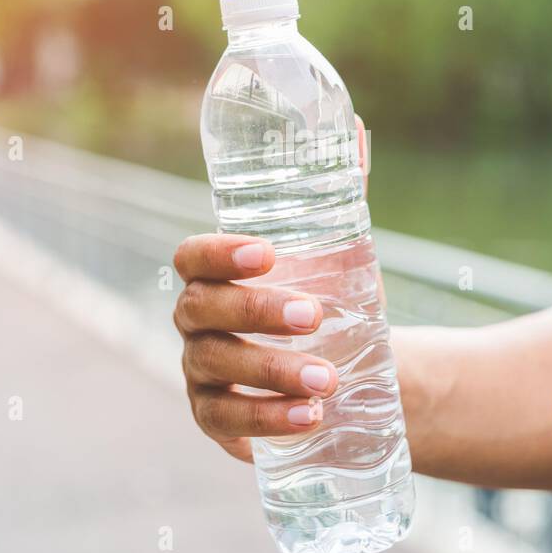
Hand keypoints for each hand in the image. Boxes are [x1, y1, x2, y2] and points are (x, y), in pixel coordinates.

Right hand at [173, 115, 369, 462]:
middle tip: (314, 317)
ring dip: (271, 371)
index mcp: (215, 275)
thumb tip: (360, 130)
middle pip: (203, 310)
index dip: (219, 254)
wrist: (353, 371)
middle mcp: (196, 321)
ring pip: (217, 367)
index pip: (192, 257)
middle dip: (257, 312)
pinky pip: (227, 422)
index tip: (267, 253)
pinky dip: (267, 420)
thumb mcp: (340, 252)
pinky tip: (311, 416)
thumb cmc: (333, 301)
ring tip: (330, 379)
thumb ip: (341, 194)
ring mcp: (200, 372)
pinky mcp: (216, 421)